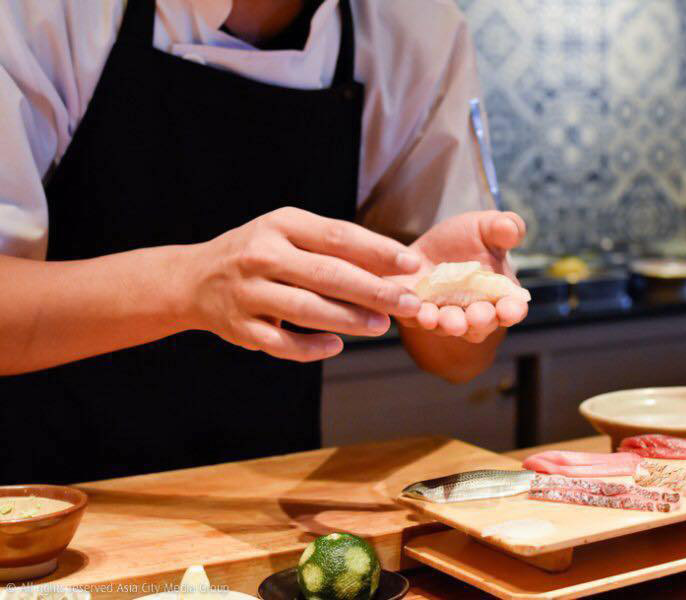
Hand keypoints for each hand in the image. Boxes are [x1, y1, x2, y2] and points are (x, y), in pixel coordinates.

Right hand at [182, 207, 421, 361]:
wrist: (195, 279)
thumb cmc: (259, 253)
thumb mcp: (289, 234)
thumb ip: (334, 247)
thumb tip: (394, 267)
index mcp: (281, 225)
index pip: (338, 236)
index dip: (379, 251)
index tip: (412, 265)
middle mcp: (263, 256)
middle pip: (328, 275)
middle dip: (375, 291)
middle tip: (409, 304)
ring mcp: (249, 293)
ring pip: (307, 309)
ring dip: (350, 319)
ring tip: (382, 326)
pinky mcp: (241, 328)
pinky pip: (282, 343)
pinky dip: (312, 347)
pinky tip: (337, 345)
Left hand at [392, 210, 527, 342]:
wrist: (423, 247)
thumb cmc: (464, 240)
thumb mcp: (485, 227)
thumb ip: (504, 228)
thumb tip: (510, 229)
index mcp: (498, 295)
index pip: (512, 309)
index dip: (513, 311)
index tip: (511, 309)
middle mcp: (472, 313)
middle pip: (481, 326)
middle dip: (480, 321)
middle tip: (477, 316)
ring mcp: (443, 316)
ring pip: (449, 327)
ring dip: (449, 324)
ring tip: (449, 320)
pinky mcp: (415, 312)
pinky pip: (416, 318)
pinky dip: (418, 316)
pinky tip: (419, 310)